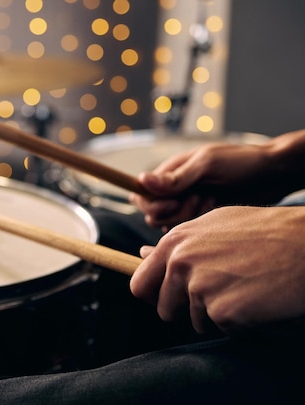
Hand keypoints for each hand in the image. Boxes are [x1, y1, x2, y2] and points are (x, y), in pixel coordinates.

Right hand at [129, 131, 304, 228]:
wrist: (274, 175)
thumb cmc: (242, 162)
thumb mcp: (207, 165)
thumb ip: (175, 177)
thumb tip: (142, 180)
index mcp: (169, 173)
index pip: (141, 195)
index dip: (152, 204)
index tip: (174, 201)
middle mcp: (174, 190)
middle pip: (154, 215)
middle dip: (176, 211)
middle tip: (201, 197)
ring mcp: (187, 205)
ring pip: (170, 226)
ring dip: (191, 217)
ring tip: (212, 200)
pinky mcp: (199, 219)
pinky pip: (187, 232)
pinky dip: (200, 225)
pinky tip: (217, 210)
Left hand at [129, 206, 304, 334]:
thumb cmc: (265, 233)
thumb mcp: (214, 226)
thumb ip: (176, 245)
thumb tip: (141, 254)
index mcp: (174, 242)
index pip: (139, 285)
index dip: (156, 297)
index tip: (173, 298)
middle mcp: (180, 262)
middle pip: (165, 310)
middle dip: (188, 310)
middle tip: (222, 292)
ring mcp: (200, 287)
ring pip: (196, 322)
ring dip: (219, 315)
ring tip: (246, 288)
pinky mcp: (223, 311)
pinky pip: (224, 329)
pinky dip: (241, 323)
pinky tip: (259, 300)